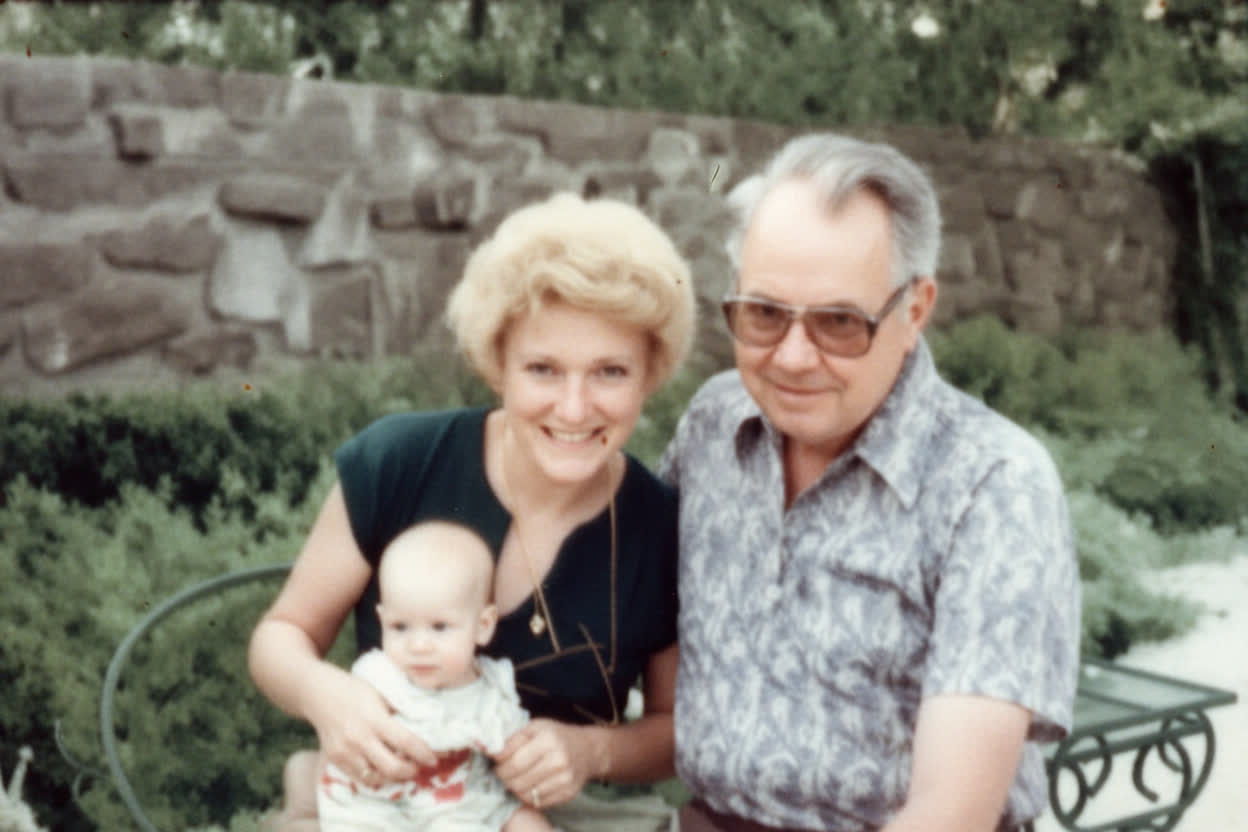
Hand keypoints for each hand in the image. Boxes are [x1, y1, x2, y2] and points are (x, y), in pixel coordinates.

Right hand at [305, 663, 436, 784]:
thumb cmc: (353, 689)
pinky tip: (384, 770)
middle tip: (419, 766)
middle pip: (392, 767)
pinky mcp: (335, 759)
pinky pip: (360, 777)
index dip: (423, 754)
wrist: (318, 693)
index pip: (405, 742)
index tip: (433, 759)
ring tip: (403, 769)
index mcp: (374, 718)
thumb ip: (397, 711)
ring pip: (376, 778)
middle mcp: (359, 738)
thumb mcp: (380, 694)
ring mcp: (345, 751)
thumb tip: (424, 725)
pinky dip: (375, 777)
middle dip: (411, 771)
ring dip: (393, 777)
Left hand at [490, 718, 601, 808]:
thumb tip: (490, 752)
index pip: (515, 762)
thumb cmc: (557, 736)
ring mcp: (565, 780)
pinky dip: (528, 796)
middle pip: (518, 781)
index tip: (496, 764)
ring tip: (516, 778)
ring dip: (515, 788)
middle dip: (505, 779)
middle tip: (504, 773)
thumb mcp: (536, 727)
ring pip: (526, 794)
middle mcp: (559, 761)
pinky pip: (538, 802)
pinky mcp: (568, 794)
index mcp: (549, 740)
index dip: (500, 766)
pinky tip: (530, 784)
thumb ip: (512, 739)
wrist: (588, 749)